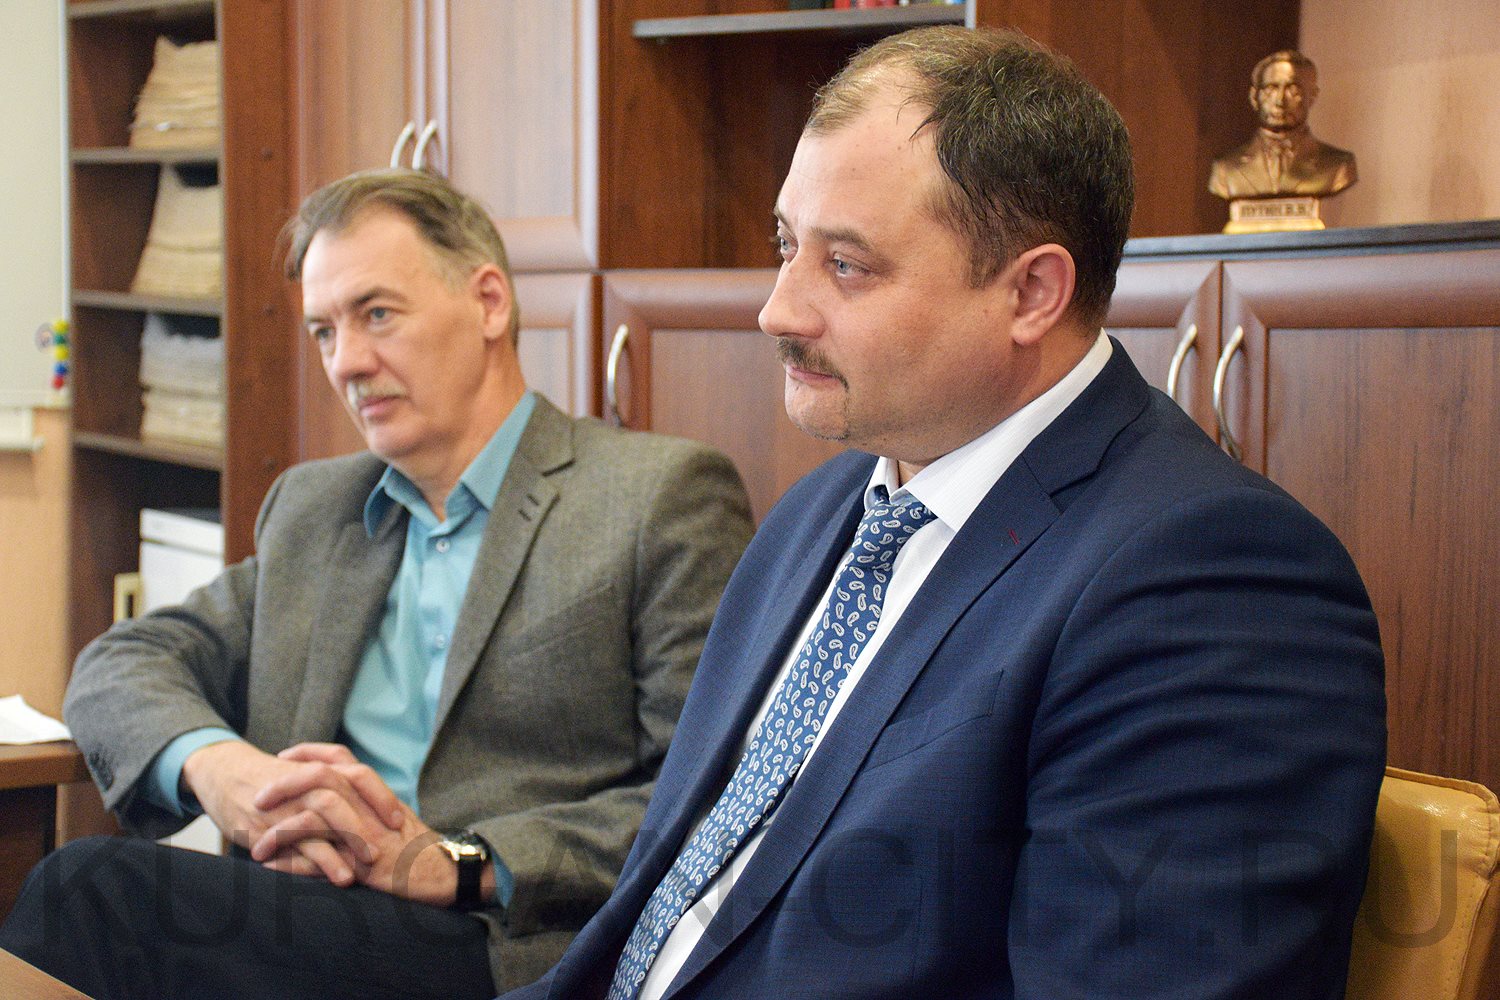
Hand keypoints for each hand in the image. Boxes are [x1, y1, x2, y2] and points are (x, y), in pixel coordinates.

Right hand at [182, 740, 394, 885]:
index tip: (398, 821)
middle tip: (387, 849)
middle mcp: (304, 785)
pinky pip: (293, 844)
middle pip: (343, 797)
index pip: (359, 776)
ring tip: (361, 871)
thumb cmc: (272, 778)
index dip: (381, 797)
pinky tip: (330, 878)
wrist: (223, 771)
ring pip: (319, 820)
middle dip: (367, 824)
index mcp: (319, 770)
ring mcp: (285, 805)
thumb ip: (335, 785)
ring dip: (343, 846)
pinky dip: (313, 861)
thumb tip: (370, 811)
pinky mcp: (264, 827)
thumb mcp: (305, 773)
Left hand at [250, 743, 490, 906]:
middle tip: (257, 798)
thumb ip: (362, 806)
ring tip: (255, 845)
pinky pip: (320, 853)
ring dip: (281, 829)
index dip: (308, 752)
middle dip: (284, 783)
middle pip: (322, 775)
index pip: (338, 757)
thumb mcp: (388, 818)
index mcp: (373, 790)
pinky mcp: (363, 857)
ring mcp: (366, 828)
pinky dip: (291, 860)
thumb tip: (331, 806)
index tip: (282, 757)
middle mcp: (368, 803)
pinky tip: (272, 867)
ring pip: (316, 813)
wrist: (440, 871)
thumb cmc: (413, 848)